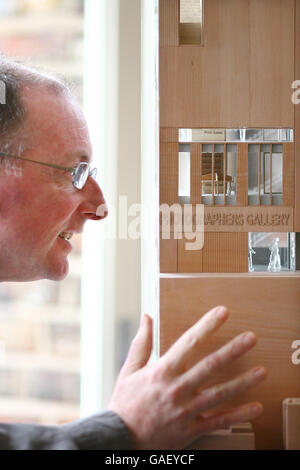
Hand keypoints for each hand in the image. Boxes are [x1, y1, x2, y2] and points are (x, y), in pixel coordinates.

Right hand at [108, 306, 266, 449]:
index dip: (207, 326)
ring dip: (242, 382)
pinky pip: (218, 422)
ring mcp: (186, 411)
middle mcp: (177, 389)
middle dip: (232, 350)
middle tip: (251, 338)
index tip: (222, 313)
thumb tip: (146, 317)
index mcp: (162, 372)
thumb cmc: (124, 404)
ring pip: (219, 394)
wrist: (119, 439)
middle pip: (210, 366)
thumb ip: (141, 343)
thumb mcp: (128, 370)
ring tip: (261, 372)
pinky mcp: (191, 430)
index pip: (189, 343)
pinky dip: (238, 416)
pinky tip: (255, 407)